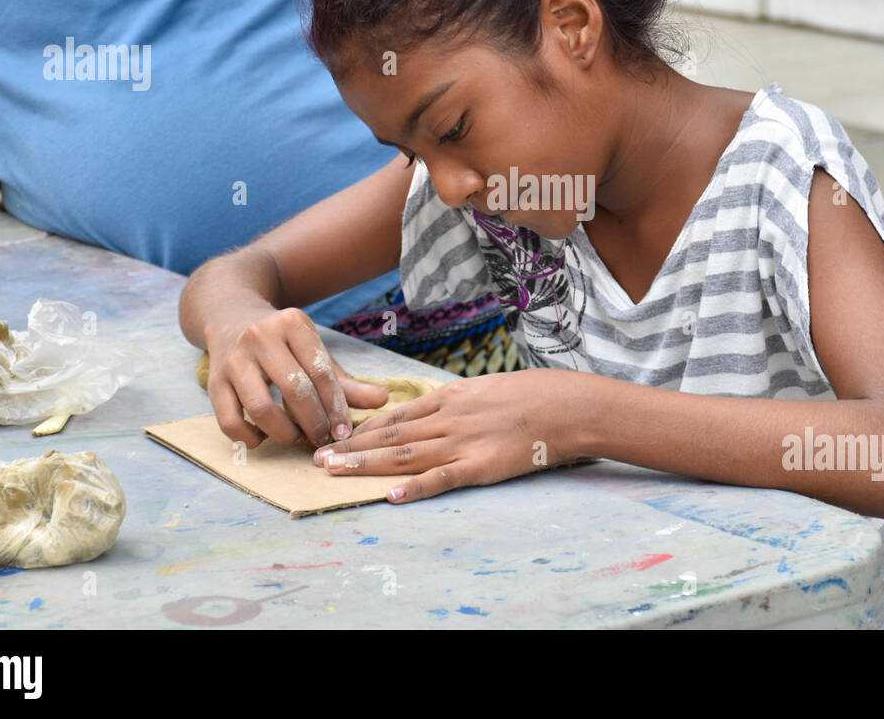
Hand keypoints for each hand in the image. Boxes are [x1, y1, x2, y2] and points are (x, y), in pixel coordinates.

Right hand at [205, 308, 388, 447]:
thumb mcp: (314, 351)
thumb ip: (346, 381)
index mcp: (293, 323)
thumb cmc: (283, 343)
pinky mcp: (213, 380)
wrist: (230, 316)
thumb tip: (383, 401)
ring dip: (284, 433)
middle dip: (314, 423)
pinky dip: (248, 437)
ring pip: (261, 408)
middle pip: (295, 390)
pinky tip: (262, 438)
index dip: (336, 407)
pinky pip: (229, 419)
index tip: (345, 431)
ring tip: (296, 439)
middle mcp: (261, 337)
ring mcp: (234, 358)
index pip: (321, 372)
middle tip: (323, 438)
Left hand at [312, 368, 584, 502]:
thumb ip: (456, 402)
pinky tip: (392, 495)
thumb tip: (431, 412)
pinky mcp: (481, 465)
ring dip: (366, 463)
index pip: (396, 415)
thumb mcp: (485, 389)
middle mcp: (448, 418)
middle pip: (390, 434)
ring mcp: (463, 442)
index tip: (334, 436)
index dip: (362, 428)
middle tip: (316, 457)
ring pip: (405, 454)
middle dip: (350, 446)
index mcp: (449, 398)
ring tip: (335, 471)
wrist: (566, 405)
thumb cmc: (531, 396)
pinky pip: (443, 477)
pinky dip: (416, 487)